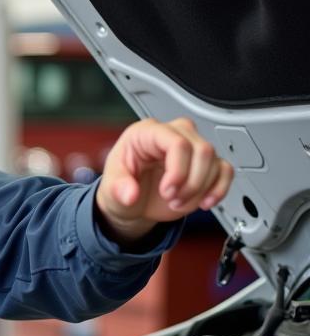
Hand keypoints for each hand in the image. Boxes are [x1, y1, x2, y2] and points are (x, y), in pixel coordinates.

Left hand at [95, 117, 232, 245]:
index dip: (178, 170)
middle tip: (172, 198)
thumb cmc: (121, 185)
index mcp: (147, 133)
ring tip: (178, 202)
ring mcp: (191, 148)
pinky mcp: (204, 164)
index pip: (177, 142)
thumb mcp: (110, 189)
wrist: (131, 200)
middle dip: (190, 182)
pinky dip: (219, 189)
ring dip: (200, 190)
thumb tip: (130, 194)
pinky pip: (225, 170)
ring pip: (215, 161)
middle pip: (202, 149)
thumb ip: (118, 189)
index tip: (168, 191)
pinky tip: (205, 202)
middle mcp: (172, 135)